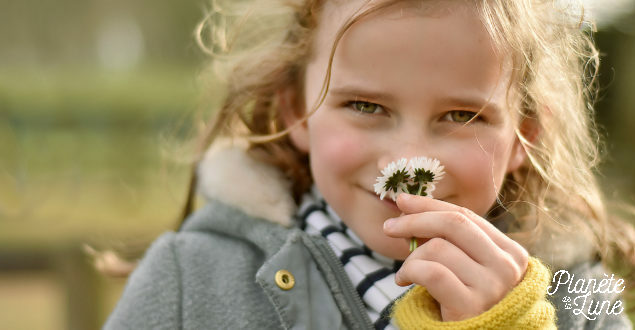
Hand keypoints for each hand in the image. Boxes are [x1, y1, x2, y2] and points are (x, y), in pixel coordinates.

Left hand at [383, 194, 528, 321]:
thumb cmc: (464, 301)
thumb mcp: (463, 265)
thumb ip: (447, 239)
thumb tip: (407, 206)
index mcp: (510, 252)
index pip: (466, 216)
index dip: (430, 205)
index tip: (403, 201)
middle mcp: (507, 267)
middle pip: (453, 223)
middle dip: (415, 220)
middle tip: (389, 227)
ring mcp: (493, 286)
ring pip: (437, 247)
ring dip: (411, 258)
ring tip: (407, 272)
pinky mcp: (472, 305)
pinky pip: (431, 272)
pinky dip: (409, 271)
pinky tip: (404, 281)